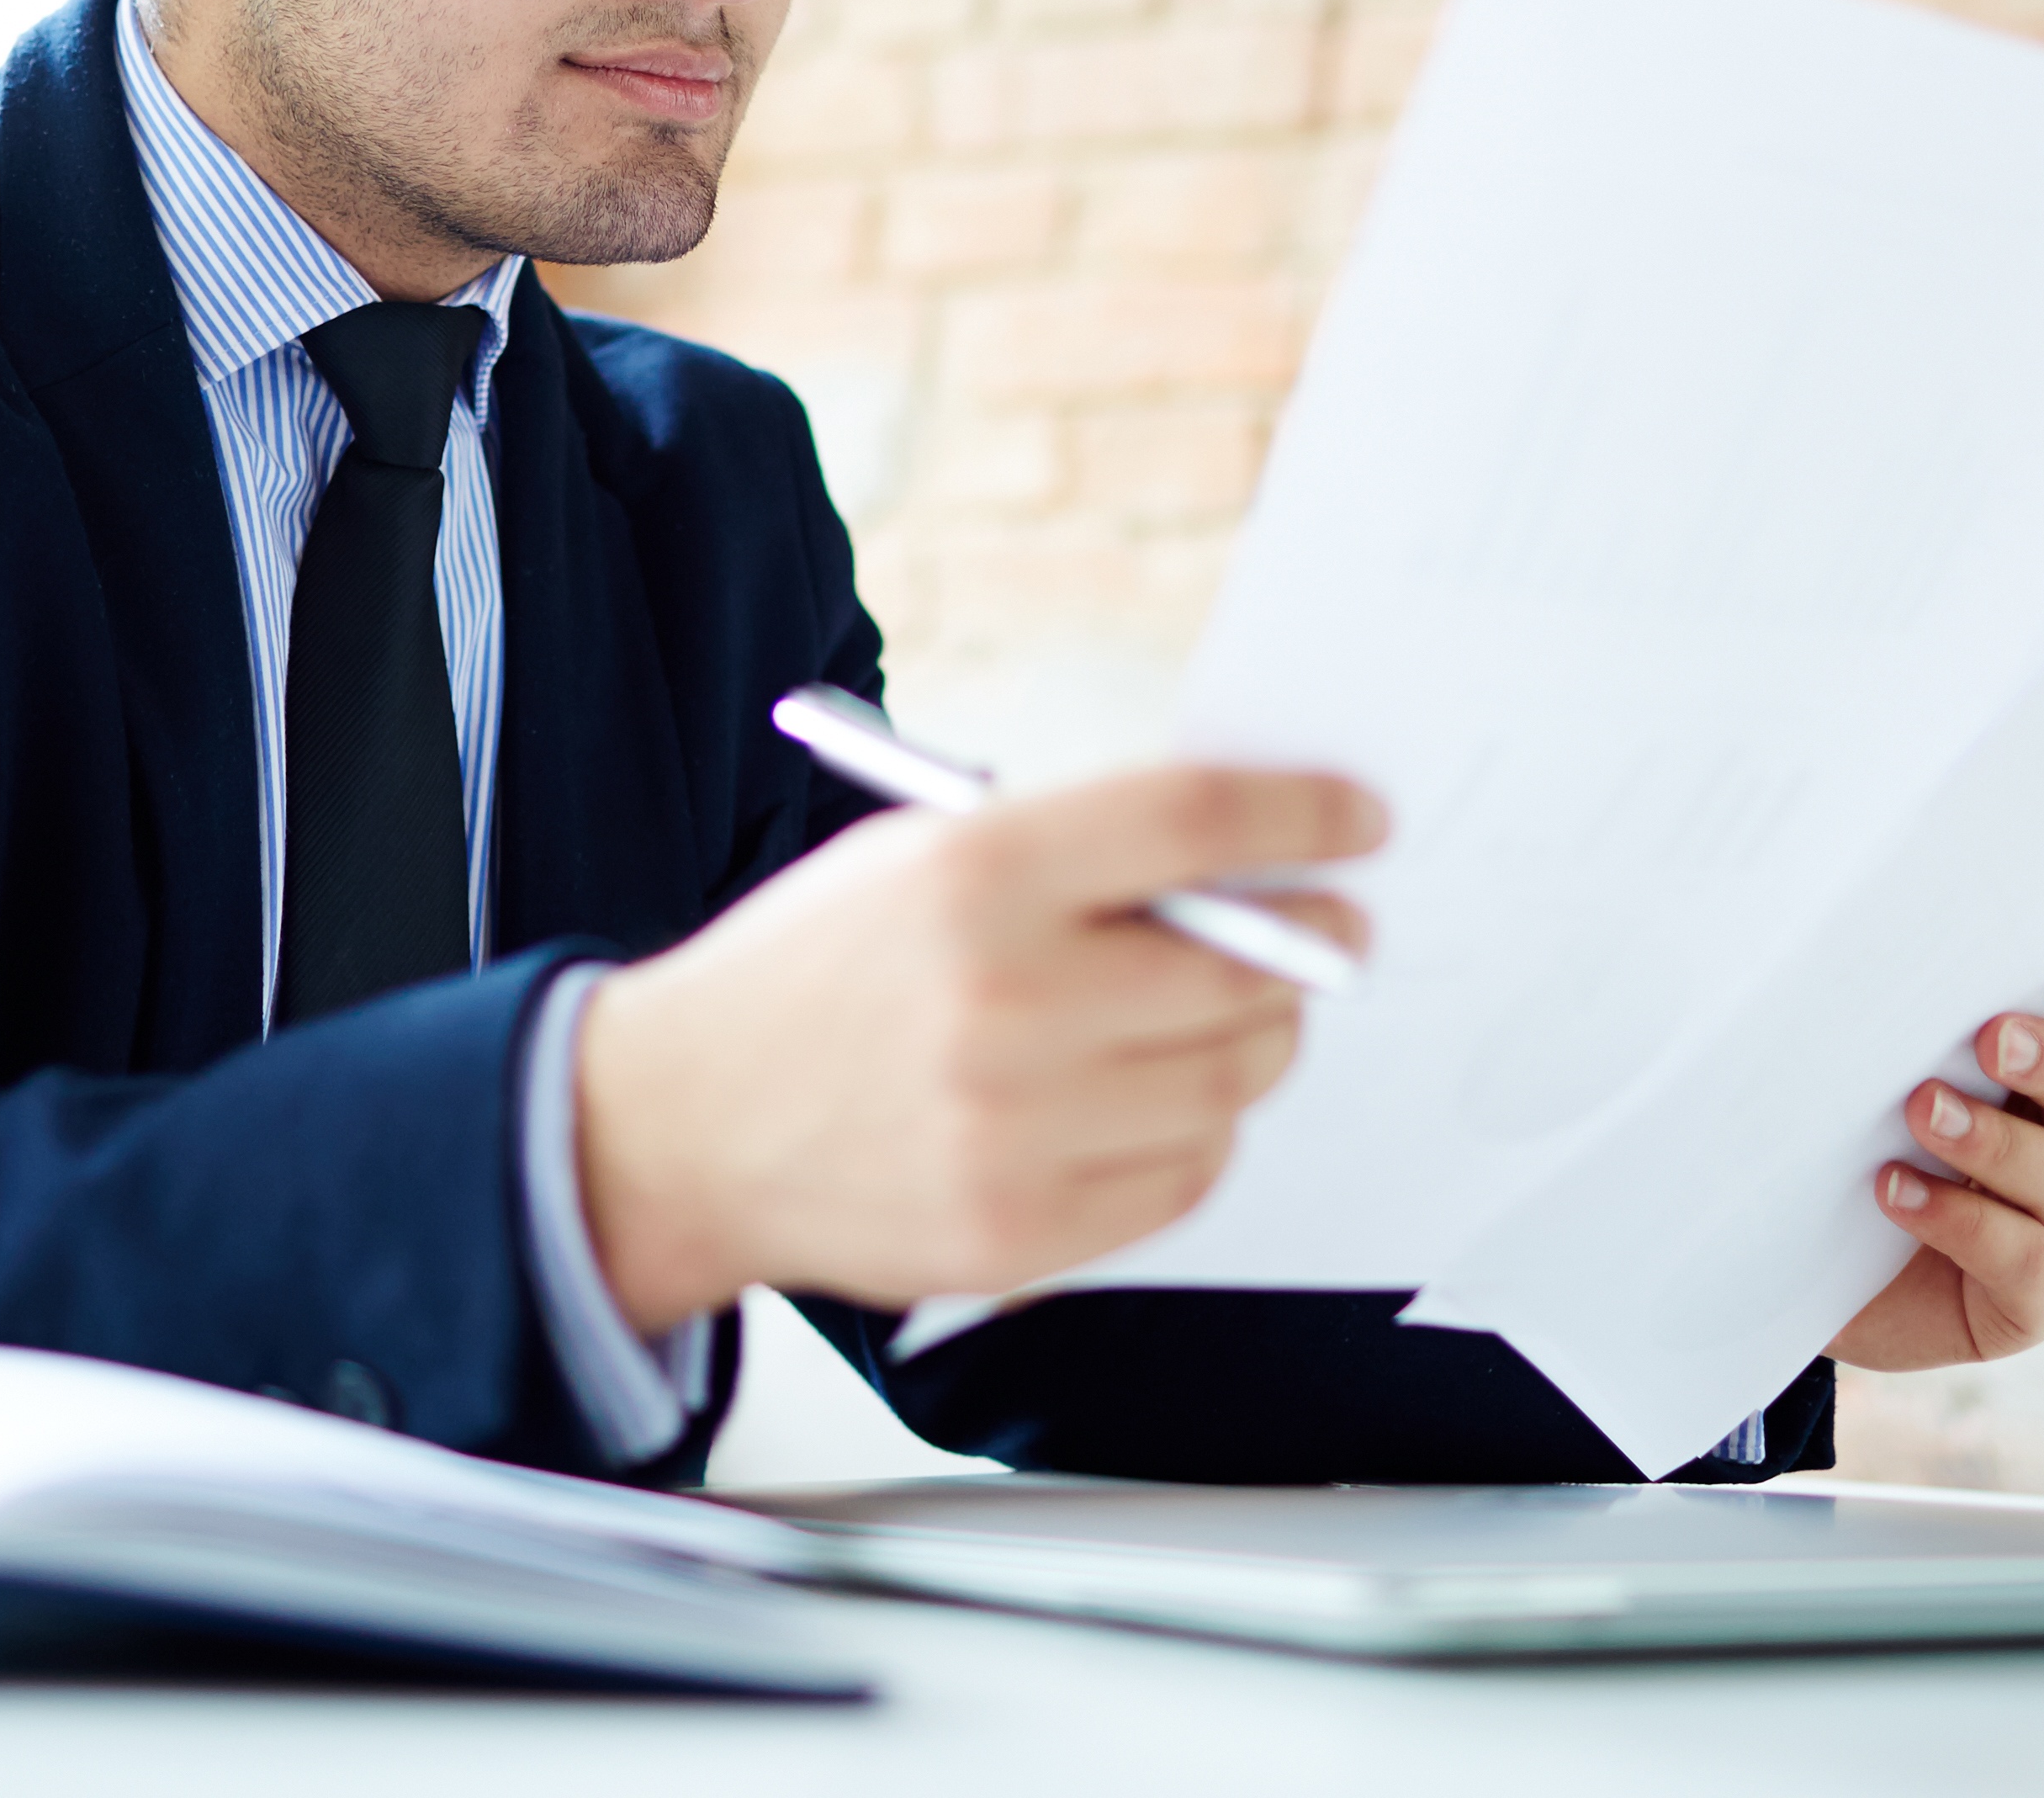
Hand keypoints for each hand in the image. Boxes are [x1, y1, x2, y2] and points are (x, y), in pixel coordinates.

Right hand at [573, 766, 1381, 1330]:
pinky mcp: (1018, 1232)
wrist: (683, 1124)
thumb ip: (1075, 857)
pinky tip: (1155, 1101)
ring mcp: (1012, 1129)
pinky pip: (1182, 1180)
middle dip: (1309, 946)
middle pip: (1238, 969)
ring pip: (1227, 1083)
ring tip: (1232, 1020)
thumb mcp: (919, 859)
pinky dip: (1197, 1135)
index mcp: (973, 874)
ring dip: (1254, 1045)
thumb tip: (1250, 866)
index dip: (1300, 813)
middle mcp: (1001, 1000)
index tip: (1360, 819)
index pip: (1190, 824)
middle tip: (1332, 936)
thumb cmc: (817, 973)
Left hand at [1828, 934, 2043, 1373]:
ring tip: (1920, 1111)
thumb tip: (1828, 944)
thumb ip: (1885, 1024)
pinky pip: (2023, 1259)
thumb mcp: (1863, 1080)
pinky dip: (1963, 1222)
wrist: (1812, 1277)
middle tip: (1992, 1040)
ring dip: (1993, 1140)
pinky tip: (1898, 1194)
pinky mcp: (2034, 1298)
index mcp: (2043, 1076)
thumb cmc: (1847, 1154)